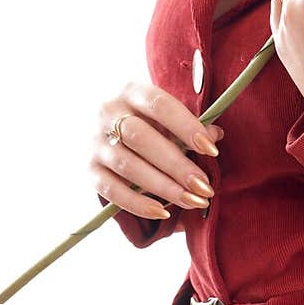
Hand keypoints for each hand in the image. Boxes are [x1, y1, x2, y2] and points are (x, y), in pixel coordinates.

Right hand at [91, 82, 223, 219]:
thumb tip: (214, 135)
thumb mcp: (170, 119)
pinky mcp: (89, 170)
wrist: (111, 132)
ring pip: (128, 166)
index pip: (160, 105)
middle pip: (142, 138)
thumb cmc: (152, 124)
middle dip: (177, 165)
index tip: (211, 150)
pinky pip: (111, 191)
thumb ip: (192, 126)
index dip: (186, 127)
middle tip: (204, 186)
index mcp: (132, 92)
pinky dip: (138, 204)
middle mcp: (108, 113)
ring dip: (164, 187)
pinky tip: (163, 212)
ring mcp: (95, 142)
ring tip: (192, 201)